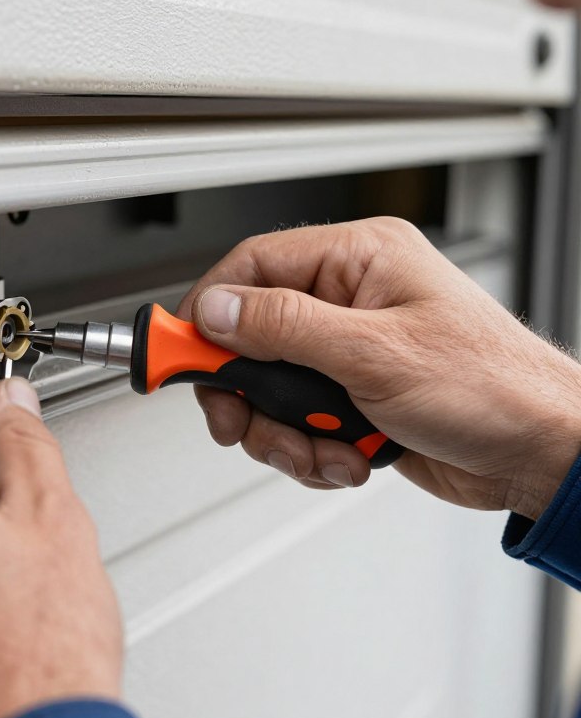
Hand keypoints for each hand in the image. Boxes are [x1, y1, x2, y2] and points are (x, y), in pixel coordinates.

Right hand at [178, 217, 580, 518]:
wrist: (541, 454)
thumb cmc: (492, 388)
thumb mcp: (375, 354)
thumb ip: (284, 326)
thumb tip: (216, 309)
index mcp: (359, 260)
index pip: (253, 267)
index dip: (208, 310)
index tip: (177, 352)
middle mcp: (350, 300)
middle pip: (250, 335)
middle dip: (245, 391)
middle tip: (239, 421)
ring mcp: (348, 352)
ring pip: (268, 388)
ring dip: (283, 432)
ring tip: (319, 448)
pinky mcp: (351, 397)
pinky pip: (296, 421)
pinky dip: (310, 450)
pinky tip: (347, 457)